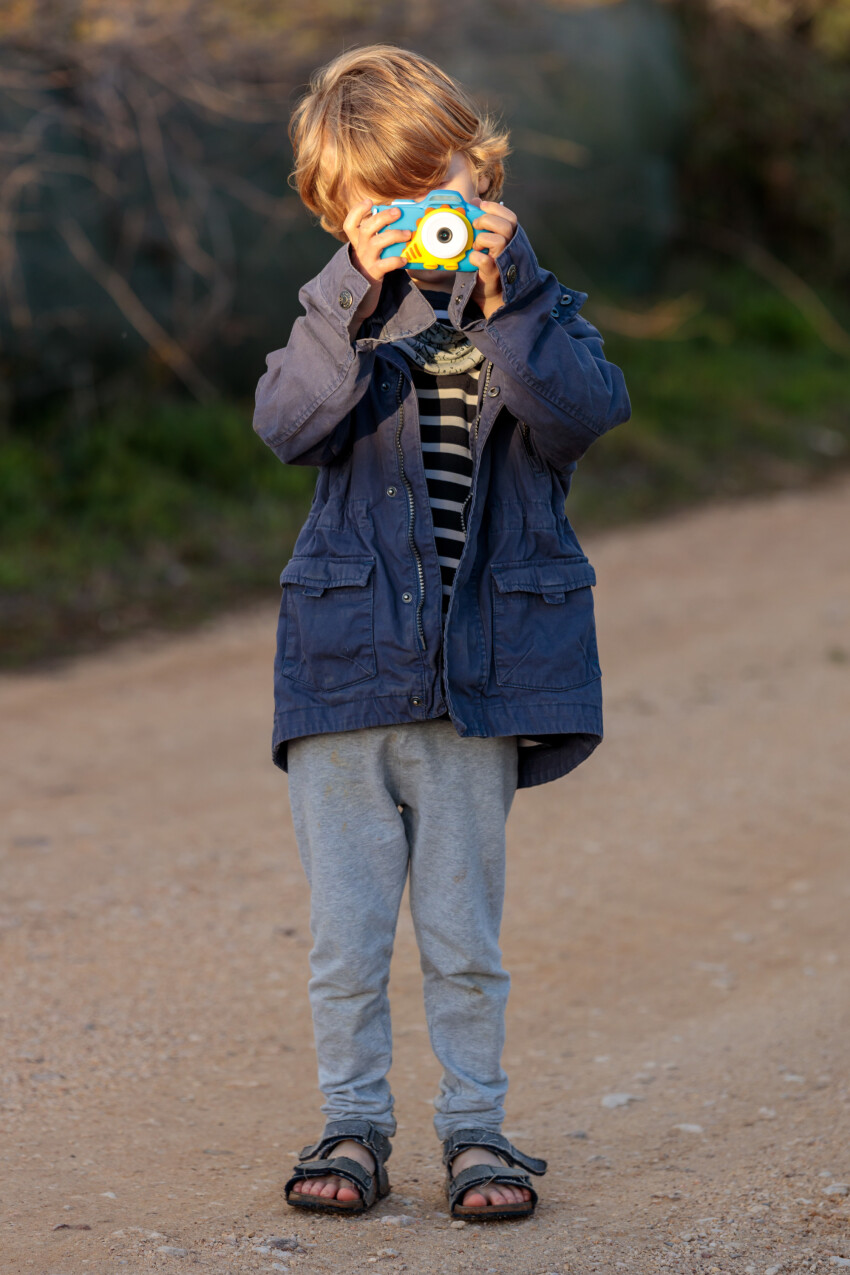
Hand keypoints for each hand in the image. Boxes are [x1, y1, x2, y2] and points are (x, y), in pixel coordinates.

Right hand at [343, 199, 411, 321]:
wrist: (361, 299)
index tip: (369, 202)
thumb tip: (401, 222)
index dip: (357, 211)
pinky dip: (395, 260)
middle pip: (366, 228)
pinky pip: (384, 265)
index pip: (350, 223)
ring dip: (393, 235)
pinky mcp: (372, 276)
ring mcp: (365, 262)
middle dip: (382, 217)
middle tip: (398, 212)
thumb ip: (378, 238)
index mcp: (357, 243)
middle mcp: (359, 250)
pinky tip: (405, 259)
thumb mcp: (370, 253)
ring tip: (407, 234)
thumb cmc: (371, 270)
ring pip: (375, 243)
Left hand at [467, 199, 518, 318]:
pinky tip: (472, 258)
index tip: (481, 206)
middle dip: (487, 220)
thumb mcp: (487, 242)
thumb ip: (484, 223)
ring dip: (482, 239)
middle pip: (506, 225)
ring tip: (476, 246)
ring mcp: (504, 262)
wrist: (490, 296)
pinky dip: (475, 257)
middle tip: (476, 225)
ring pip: (499, 241)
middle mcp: (511, 249)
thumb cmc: (488, 266)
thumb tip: (475, 202)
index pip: (510, 217)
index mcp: (511, 239)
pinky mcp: (494, 275)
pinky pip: (485, 260)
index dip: (496, 208)